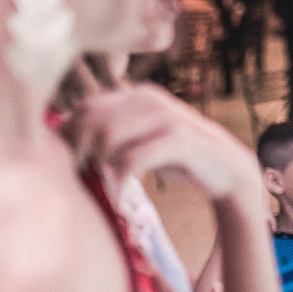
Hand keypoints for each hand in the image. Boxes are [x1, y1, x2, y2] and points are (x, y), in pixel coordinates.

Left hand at [68, 83, 263, 200]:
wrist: (227, 169)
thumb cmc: (178, 157)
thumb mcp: (143, 139)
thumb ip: (113, 132)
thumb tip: (65, 136)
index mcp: (138, 94)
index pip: (87, 106)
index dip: (68, 134)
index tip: (66, 163)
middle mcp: (150, 99)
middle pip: (92, 120)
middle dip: (79, 150)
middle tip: (81, 176)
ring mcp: (166, 117)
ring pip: (108, 137)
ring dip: (101, 164)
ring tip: (108, 183)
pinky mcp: (180, 140)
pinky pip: (134, 159)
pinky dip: (121, 181)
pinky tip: (121, 197)